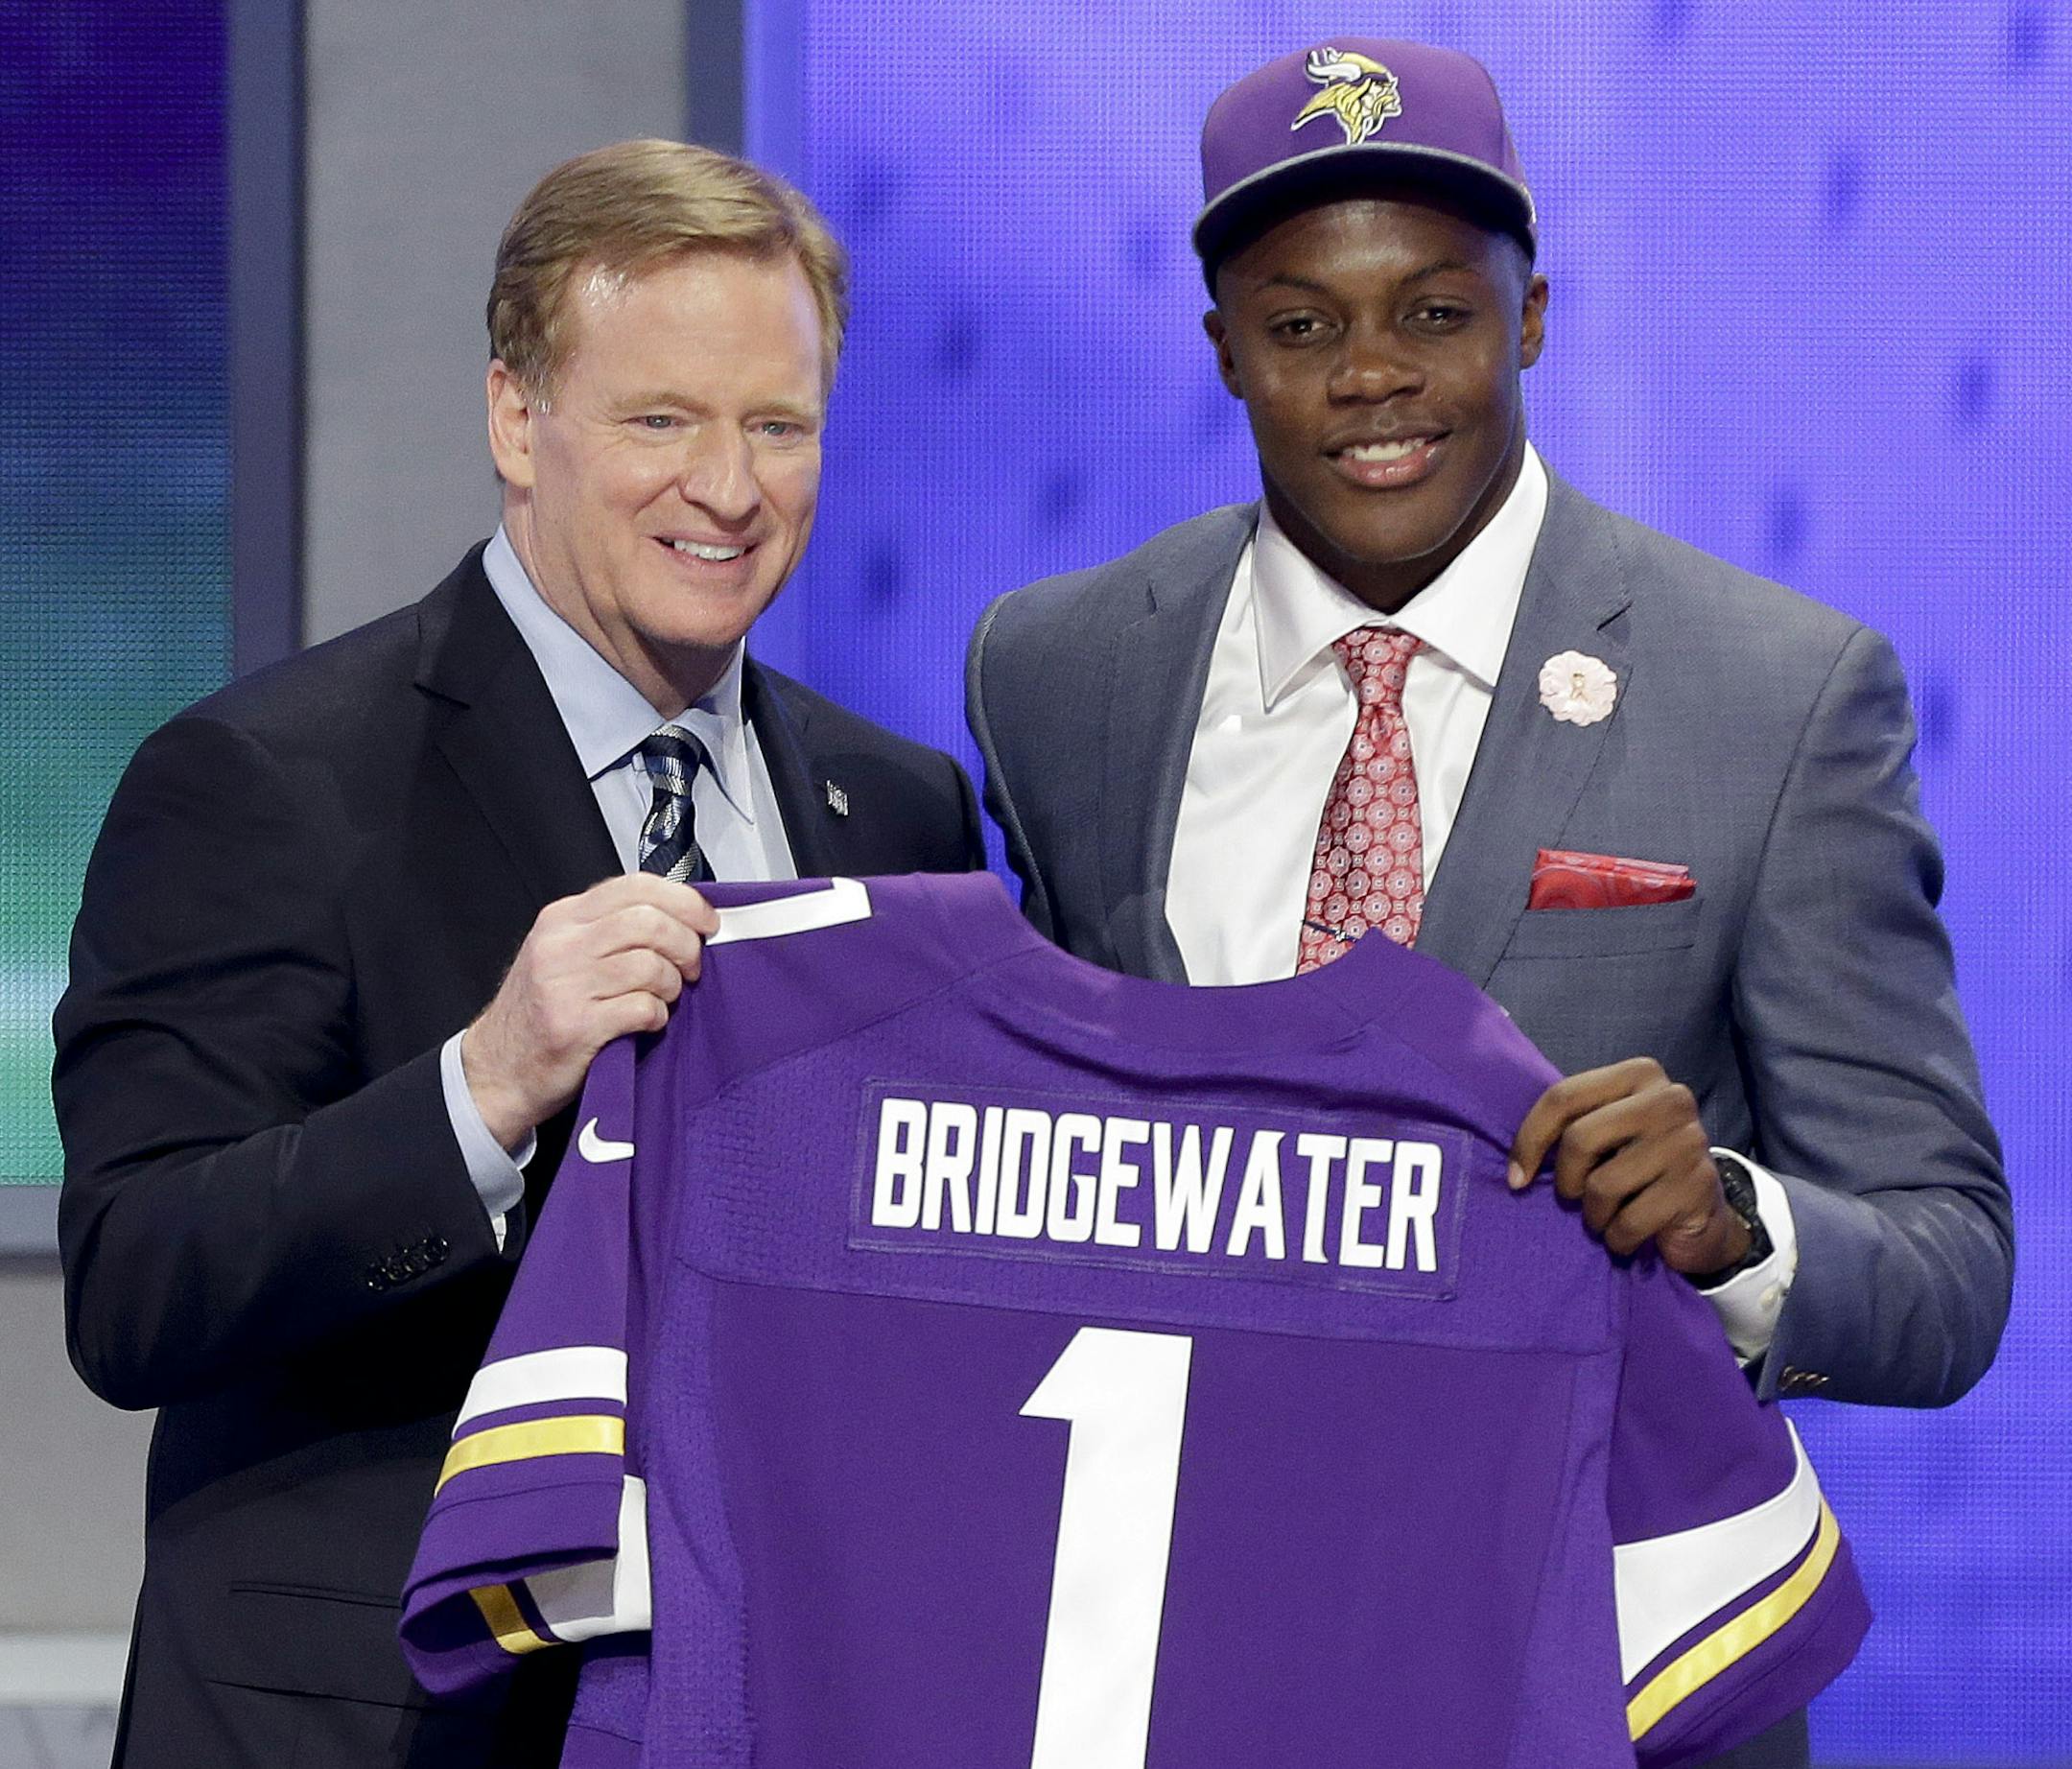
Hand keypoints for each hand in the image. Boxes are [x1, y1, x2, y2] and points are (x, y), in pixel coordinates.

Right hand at [460, 875, 718, 1149]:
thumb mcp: (563, 954)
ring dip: (673, 984)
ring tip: (665, 998)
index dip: (684, 901)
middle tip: (692, 967)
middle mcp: (561, 945)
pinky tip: (649, 1022)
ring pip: (650, 965)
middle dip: (686, 945)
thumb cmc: (540, 1012)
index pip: (635, 886)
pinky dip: (658, 1015)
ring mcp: (565, 985)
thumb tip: (681, 918)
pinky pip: (642, 1007)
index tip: (707, 922)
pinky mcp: (575, 1026)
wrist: (498, 1070)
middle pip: (649, 922)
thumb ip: (610, 930)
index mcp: (562, 919)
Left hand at [1506, 1057, 1749, 1273]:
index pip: (1563, 1097)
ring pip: (1603, 1185)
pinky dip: (1618, 1238)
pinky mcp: (1699, 1186)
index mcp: (1640, 1074)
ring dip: (1594, 1216)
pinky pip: (1630, 1221)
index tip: (1516, 1178)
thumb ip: (1569, 1128)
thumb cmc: (1637, 1169)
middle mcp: (1670, 1099)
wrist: (1702, 1217)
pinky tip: (1627, 1235)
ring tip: (1607, 1217)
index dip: (1529, 1141)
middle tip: (1576, 1198)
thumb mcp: (1604, 1135)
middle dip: (1567, 1180)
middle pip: (1580, 1139)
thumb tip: (1516, 1170)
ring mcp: (1689, 1141)